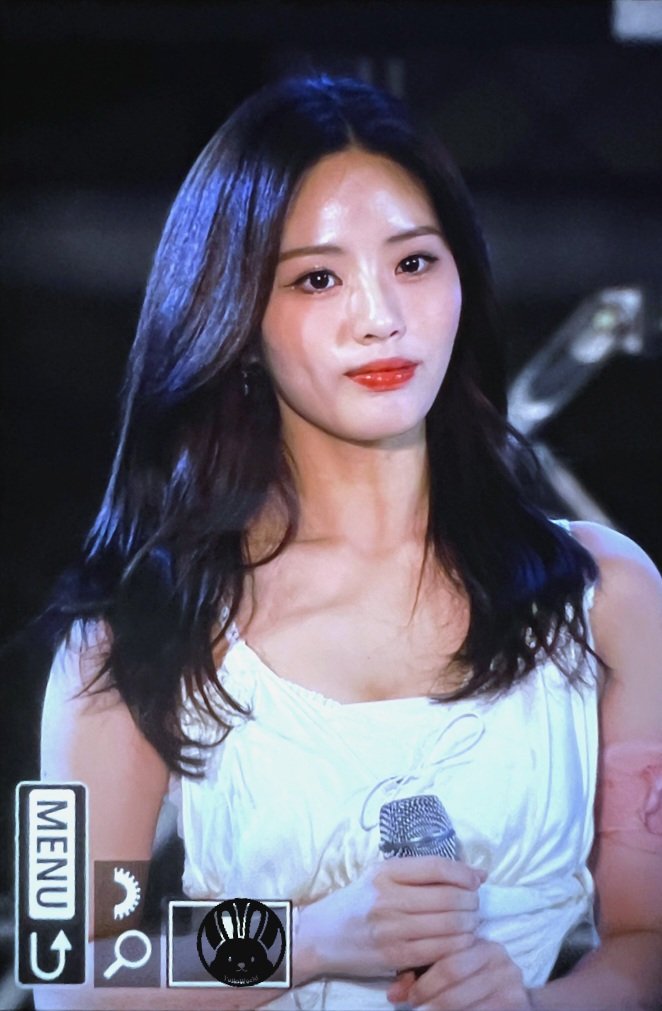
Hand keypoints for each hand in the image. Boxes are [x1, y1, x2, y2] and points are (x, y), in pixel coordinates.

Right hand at [297, 855, 482, 981]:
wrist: (319, 935)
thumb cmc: (356, 903)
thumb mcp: (380, 876)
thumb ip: (421, 873)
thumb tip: (474, 873)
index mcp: (386, 872)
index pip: (438, 867)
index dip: (464, 873)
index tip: (476, 879)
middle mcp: (389, 897)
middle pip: (450, 898)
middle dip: (472, 902)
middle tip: (474, 905)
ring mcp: (392, 928)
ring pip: (450, 925)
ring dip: (469, 925)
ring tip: (468, 923)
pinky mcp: (394, 955)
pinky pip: (440, 950)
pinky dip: (457, 946)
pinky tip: (457, 941)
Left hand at [386, 938, 532, 1009]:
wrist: (513, 998)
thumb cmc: (471, 982)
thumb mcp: (448, 971)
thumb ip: (420, 976)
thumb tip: (393, 994)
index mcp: (479, 940)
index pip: (447, 956)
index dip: (424, 980)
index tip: (407, 996)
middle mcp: (498, 955)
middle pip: (454, 973)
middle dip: (429, 994)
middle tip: (415, 1007)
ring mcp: (510, 979)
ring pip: (466, 998)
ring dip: (440, 1009)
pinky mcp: (517, 1001)